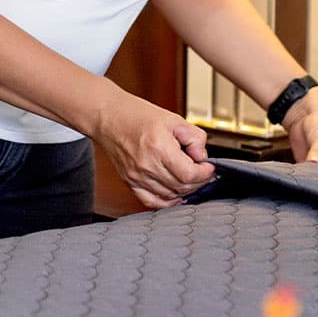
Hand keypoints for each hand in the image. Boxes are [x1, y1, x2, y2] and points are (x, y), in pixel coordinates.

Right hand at [93, 93, 215, 209]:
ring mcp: (137, 176)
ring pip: (170, 196)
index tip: (209, 167)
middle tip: (202, 171)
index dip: (205, 173)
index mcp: (159, 147)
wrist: (108, 116)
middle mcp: (147, 165)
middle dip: (198, 181)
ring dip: (185, 191)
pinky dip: (167, 201)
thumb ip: (194, 137)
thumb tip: (202, 157)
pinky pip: (152, 202)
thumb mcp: (173, 118)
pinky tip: (175, 193)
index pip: (190, 174)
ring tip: (189, 178)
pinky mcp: (130, 182)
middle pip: (182, 187)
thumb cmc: (136, 114)